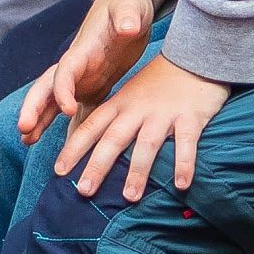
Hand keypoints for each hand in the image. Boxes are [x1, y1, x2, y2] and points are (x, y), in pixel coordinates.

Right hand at [21, 0, 166, 142]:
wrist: (127, 6)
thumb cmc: (129, 5)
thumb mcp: (131, 7)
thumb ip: (128, 16)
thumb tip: (127, 26)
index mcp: (84, 49)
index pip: (65, 70)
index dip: (62, 90)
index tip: (68, 109)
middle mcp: (76, 66)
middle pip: (47, 88)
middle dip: (34, 108)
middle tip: (24, 130)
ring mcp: (82, 78)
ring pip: (54, 102)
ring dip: (40, 120)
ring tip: (26, 141)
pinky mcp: (93, 86)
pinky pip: (77, 111)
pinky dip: (70, 128)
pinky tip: (67, 149)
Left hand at [54, 51, 231, 198]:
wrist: (194, 56)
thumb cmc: (159, 83)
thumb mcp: (131, 96)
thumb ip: (116, 120)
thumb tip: (98, 152)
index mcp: (120, 104)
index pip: (91, 127)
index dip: (74, 148)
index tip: (59, 171)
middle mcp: (137, 109)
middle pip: (113, 139)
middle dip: (97, 166)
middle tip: (83, 191)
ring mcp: (163, 113)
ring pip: (147, 144)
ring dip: (137, 171)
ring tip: (129, 197)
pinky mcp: (190, 116)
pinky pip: (186, 143)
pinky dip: (184, 164)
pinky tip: (181, 185)